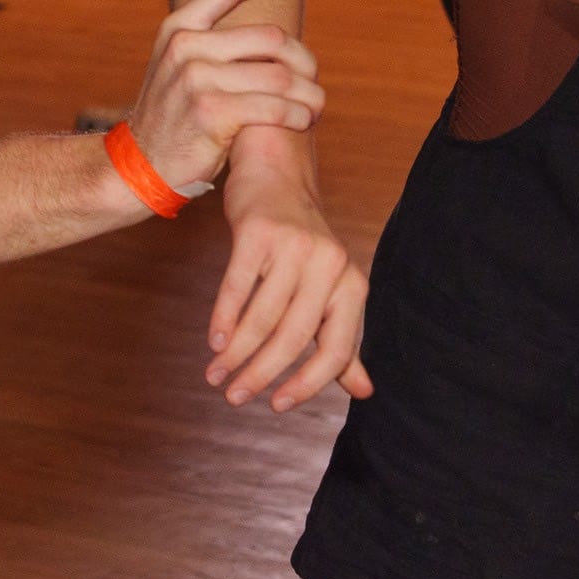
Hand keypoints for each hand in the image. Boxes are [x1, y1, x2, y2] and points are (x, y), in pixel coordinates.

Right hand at [124, 0, 320, 195]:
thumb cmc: (174, 118)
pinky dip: (296, 115)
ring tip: (314, 108)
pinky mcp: (210, 111)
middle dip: (303, 62)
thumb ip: (215, 44)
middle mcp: (185, 45)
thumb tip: (273, 35)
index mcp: (179, 27)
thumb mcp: (180, 68)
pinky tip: (302, 122)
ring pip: (278, 75)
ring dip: (307, 95)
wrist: (139, 166)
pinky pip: (273, 107)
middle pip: (270, 37)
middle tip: (313, 84)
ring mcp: (195, 77)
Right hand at [206, 124, 371, 410]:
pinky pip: (237, 285)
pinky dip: (223, 318)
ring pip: (263, 316)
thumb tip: (365, 392)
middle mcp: (329, 265)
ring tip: (215, 375)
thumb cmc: (302, 239)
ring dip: (236, 353)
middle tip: (235, 398)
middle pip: (294, 336)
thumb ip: (342, 339)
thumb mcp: (330, 287)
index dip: (307, 384)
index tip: (277, 406)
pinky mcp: (258, 232)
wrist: (276, 172)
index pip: (336, 349)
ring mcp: (294, 247)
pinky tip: (213, 342)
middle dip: (261, 374)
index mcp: (352, 284)